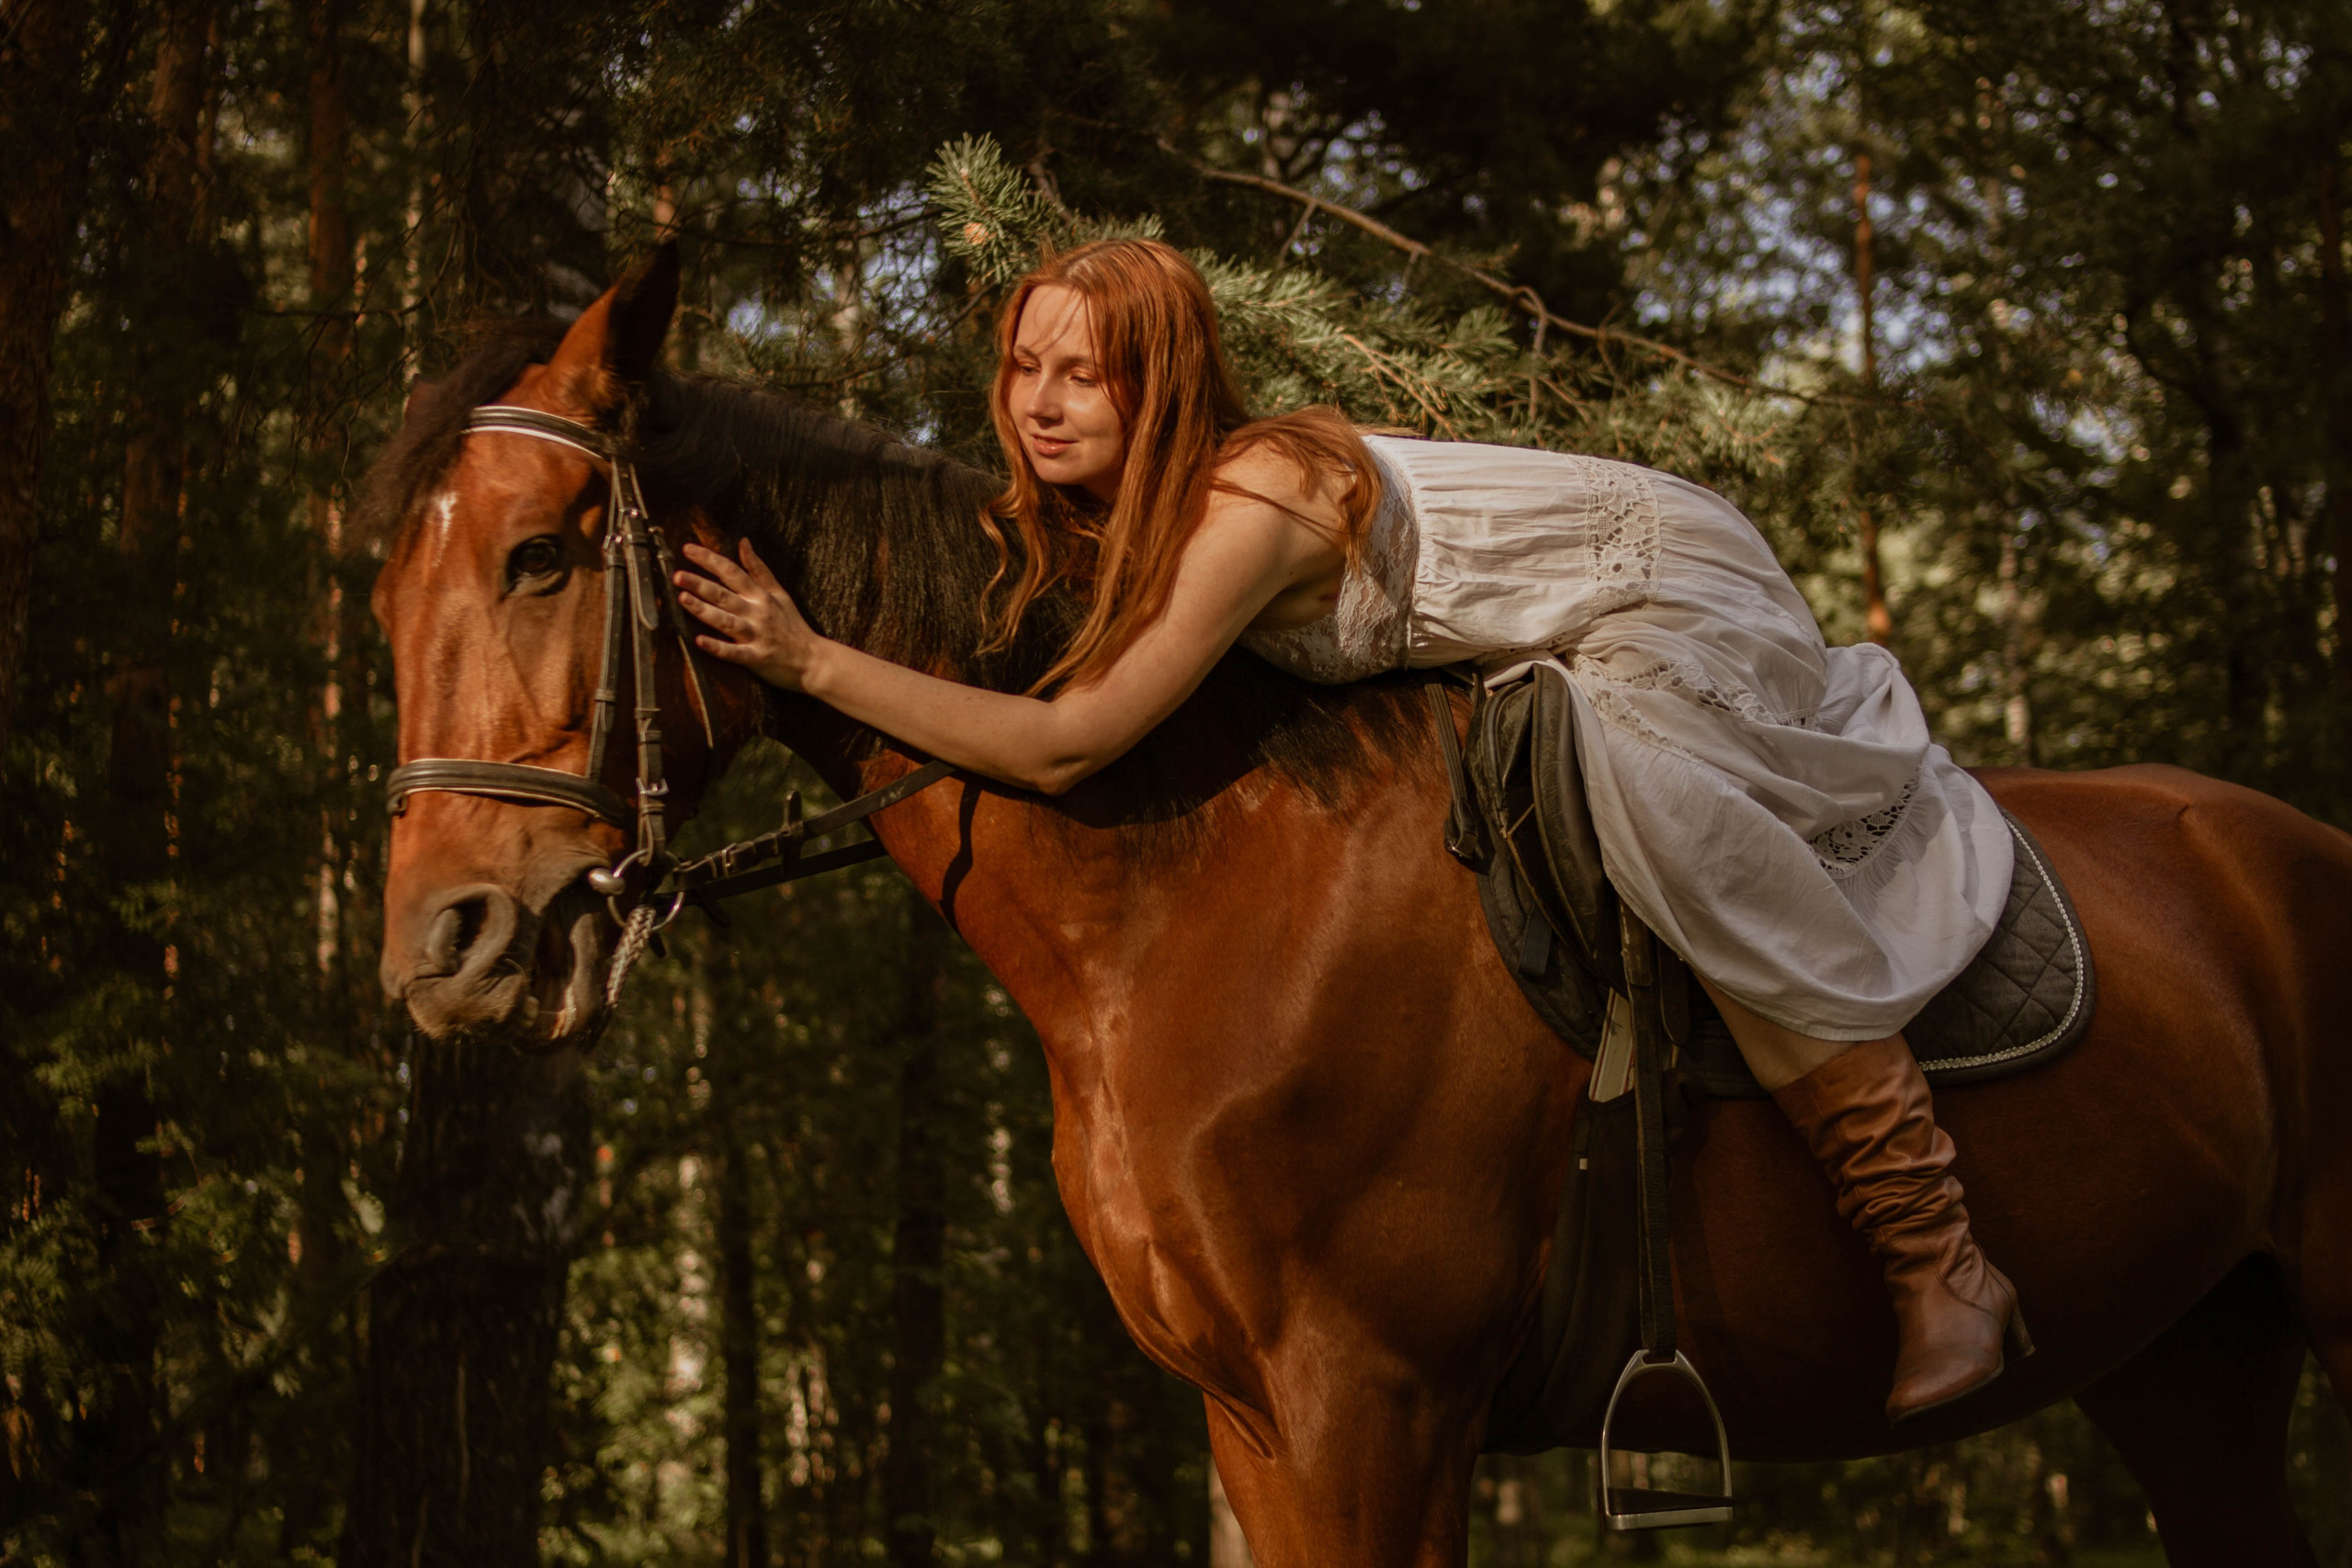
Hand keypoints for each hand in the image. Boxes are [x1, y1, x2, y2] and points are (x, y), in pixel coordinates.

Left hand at [675, 540, 825, 690]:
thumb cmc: (794, 626)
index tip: (687, 549)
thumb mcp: (779, 593)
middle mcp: (757, 613)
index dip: (709, 559)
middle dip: (700, 584)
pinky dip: (717, 647)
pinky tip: (699, 641)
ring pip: (726, 621)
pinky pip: (734, 652)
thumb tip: (743, 542)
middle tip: (677, 575)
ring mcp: (757, 635)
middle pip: (724, 594)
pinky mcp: (756, 658)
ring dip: (704, 610)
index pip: (731, 571)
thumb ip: (759, 569)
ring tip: (683, 599)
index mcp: (761, 596)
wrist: (814, 660)